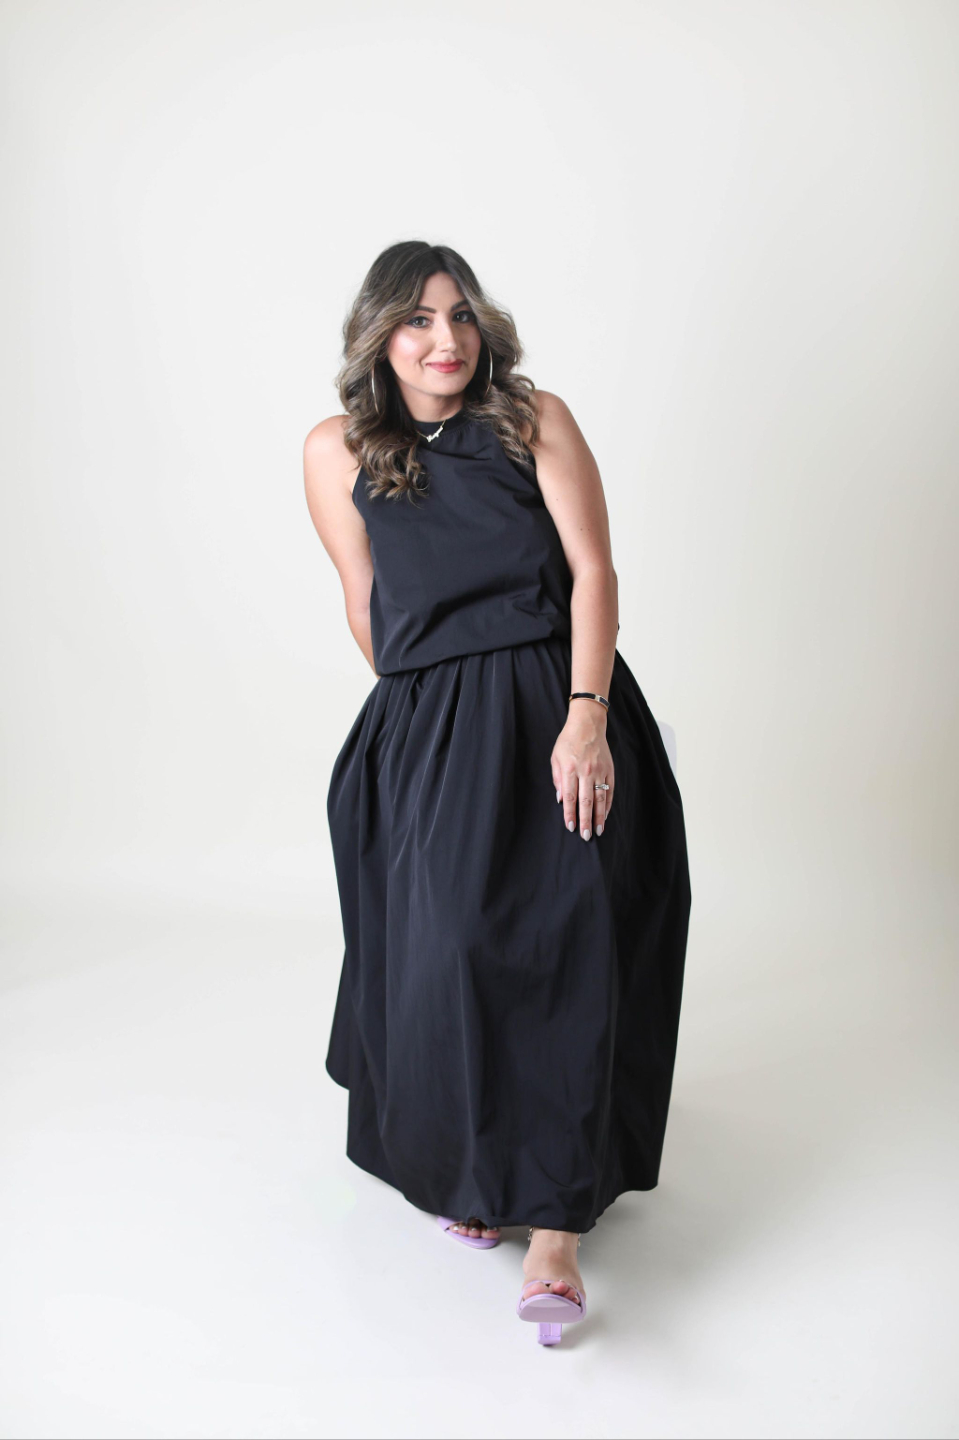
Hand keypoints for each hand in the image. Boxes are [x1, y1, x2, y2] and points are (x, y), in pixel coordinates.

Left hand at [551, 705, 614, 839]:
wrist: (588, 724)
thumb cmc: (568, 741)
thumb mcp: (555, 758)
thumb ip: (557, 779)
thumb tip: (560, 800)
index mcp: (570, 769)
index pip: (570, 797)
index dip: (570, 814)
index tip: (571, 827)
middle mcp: (586, 771)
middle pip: (586, 801)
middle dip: (586, 820)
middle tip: (586, 836)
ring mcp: (600, 771)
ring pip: (601, 798)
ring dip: (600, 816)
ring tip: (598, 830)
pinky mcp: (609, 769)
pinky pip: (610, 790)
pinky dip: (608, 804)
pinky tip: (606, 815)